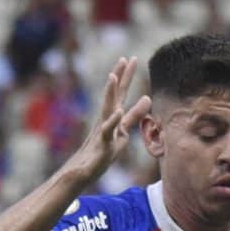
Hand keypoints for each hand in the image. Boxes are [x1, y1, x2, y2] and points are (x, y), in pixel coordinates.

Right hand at [67, 57, 152, 181]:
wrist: (82, 172)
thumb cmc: (103, 151)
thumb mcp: (123, 131)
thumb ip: (135, 116)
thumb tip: (148, 98)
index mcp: (111, 116)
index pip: (119, 92)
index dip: (124, 76)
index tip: (130, 58)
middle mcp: (106, 119)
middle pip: (114, 95)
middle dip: (121, 76)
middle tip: (128, 58)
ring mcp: (103, 130)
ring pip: (107, 108)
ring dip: (109, 92)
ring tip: (113, 76)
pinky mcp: (103, 144)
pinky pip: (108, 131)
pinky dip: (113, 121)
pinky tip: (119, 111)